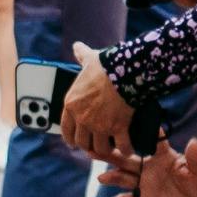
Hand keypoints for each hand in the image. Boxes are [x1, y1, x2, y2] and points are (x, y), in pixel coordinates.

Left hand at [58, 47, 135, 161]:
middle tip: (94, 147)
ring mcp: (100, 126)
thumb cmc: (105, 65)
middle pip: (82, 142)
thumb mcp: (89, 59)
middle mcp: (83, 119)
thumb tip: (78, 46)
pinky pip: (122, 146)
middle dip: (88, 146)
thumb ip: (82, 55)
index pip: (66, 128)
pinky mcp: (117, 128)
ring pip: (100, 148)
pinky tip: (130, 149)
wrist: (123, 72)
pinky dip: (127, 149)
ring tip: (112, 149)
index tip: (73, 143)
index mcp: (71, 105)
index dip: (69, 138)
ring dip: (106, 150)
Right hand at [94, 139, 196, 196]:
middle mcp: (147, 166)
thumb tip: (194, 142)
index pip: (153, 141)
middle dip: (112, 154)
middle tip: (95, 147)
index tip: (131, 126)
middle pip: (127, 158)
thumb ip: (195, 157)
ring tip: (101, 179)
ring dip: (112, 177)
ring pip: (123, 178)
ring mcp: (142, 182)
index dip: (145, 134)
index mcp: (162, 155)